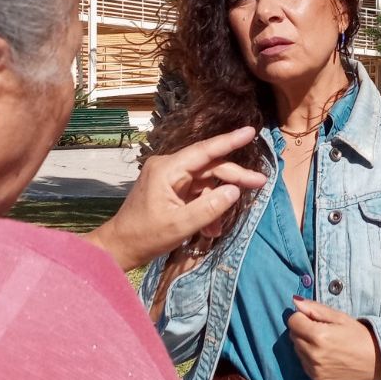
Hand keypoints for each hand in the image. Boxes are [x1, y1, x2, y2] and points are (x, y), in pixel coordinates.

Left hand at [87, 126, 265, 270]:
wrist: (119, 247)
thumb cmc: (145, 235)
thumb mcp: (180, 224)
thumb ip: (209, 208)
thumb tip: (235, 191)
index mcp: (167, 169)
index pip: (205, 151)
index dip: (229, 141)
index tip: (251, 131)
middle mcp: (169, 168)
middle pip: (209, 167)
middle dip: (233, 177)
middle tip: (260, 183)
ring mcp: (169, 179)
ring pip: (205, 182)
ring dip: (217, 202)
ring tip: (219, 228)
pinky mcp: (171, 191)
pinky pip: (196, 193)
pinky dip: (206, 208)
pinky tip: (210, 228)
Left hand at [287, 296, 380, 379]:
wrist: (376, 363)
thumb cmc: (360, 336)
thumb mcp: (340, 317)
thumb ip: (315, 309)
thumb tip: (295, 301)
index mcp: (318, 336)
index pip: (293, 321)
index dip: (302, 317)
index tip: (315, 319)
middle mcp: (313, 354)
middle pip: (293, 336)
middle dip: (303, 330)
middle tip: (322, 331)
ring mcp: (314, 370)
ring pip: (297, 350)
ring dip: (305, 344)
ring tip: (325, 344)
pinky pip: (304, 364)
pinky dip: (310, 358)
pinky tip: (326, 356)